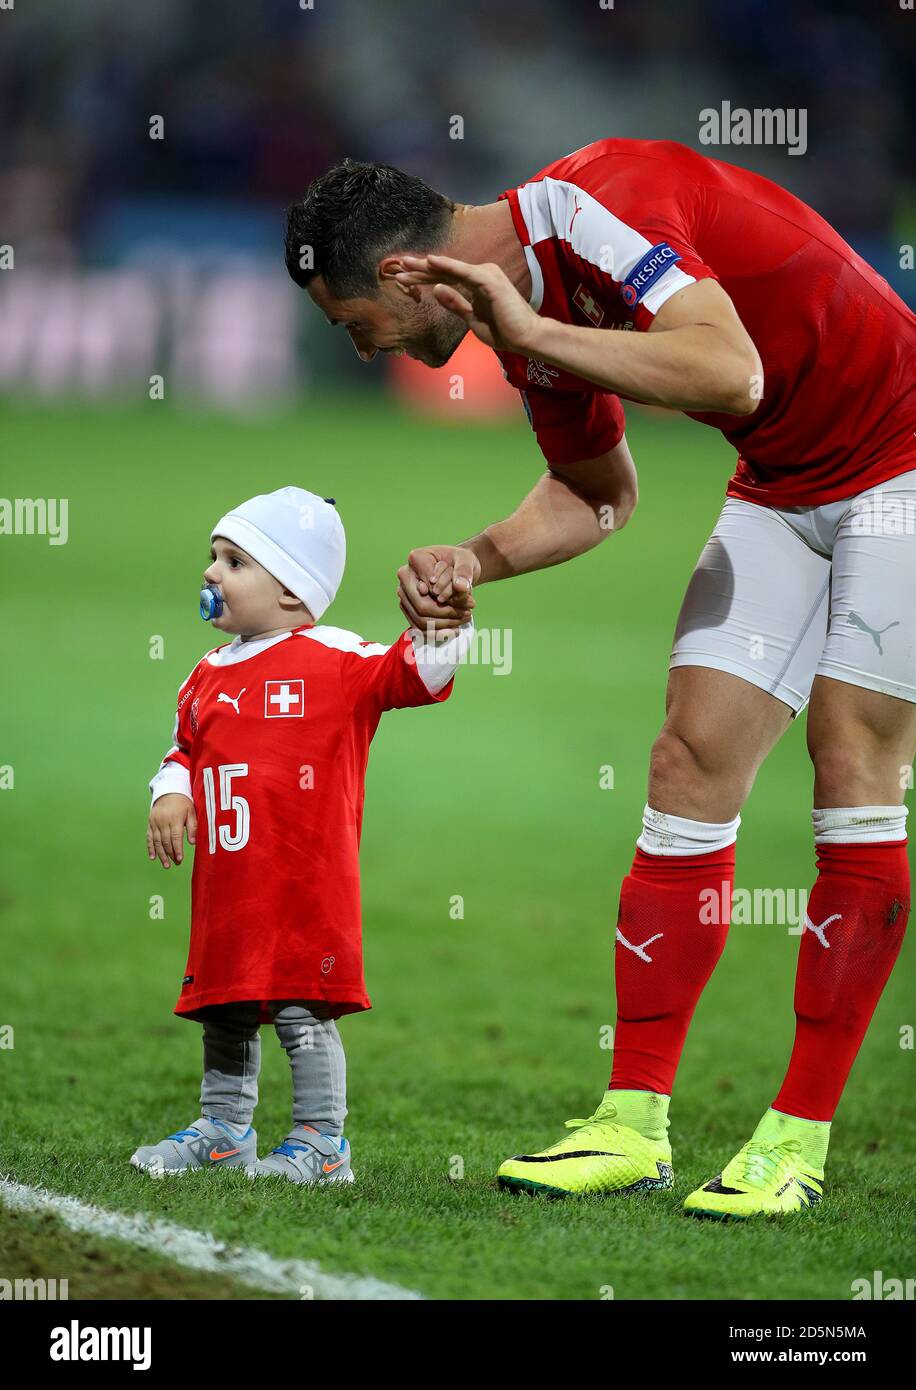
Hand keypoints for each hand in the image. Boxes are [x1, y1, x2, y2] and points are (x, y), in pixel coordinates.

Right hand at [147, 793, 196, 868]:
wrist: (168, 791)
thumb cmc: (183, 803)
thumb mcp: (192, 812)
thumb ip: (193, 827)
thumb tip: (193, 843)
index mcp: (175, 818)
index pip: (175, 837)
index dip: (177, 849)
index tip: (180, 859)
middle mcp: (163, 821)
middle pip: (166, 841)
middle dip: (171, 854)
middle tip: (176, 863)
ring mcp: (155, 823)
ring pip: (157, 841)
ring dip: (161, 854)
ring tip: (166, 865)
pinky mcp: (150, 823)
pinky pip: (149, 837)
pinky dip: (150, 848)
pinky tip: (153, 857)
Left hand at [395, 255, 541, 355]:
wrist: (526, 338)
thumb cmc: (504, 331)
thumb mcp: (472, 319)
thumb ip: (456, 304)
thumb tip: (437, 290)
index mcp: (476, 283)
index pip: (445, 278)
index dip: (424, 277)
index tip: (403, 277)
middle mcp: (480, 274)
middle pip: (444, 270)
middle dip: (420, 269)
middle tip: (398, 264)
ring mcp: (486, 275)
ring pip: (450, 269)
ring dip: (427, 267)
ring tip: (406, 263)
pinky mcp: (489, 281)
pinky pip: (464, 272)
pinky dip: (447, 266)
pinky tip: (431, 261)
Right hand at [397, 545, 479, 632]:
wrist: (455, 567)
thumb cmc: (459, 562)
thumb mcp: (467, 560)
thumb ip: (464, 571)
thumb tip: (460, 587)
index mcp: (416, 559)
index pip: (430, 588)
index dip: (449, 599)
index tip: (470, 600)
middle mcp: (405, 576)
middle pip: (422, 606)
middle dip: (447, 614)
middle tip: (468, 613)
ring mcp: (404, 594)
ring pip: (420, 620)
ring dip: (445, 625)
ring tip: (465, 619)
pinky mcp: (408, 608)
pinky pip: (419, 628)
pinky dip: (437, 633)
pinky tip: (455, 630)